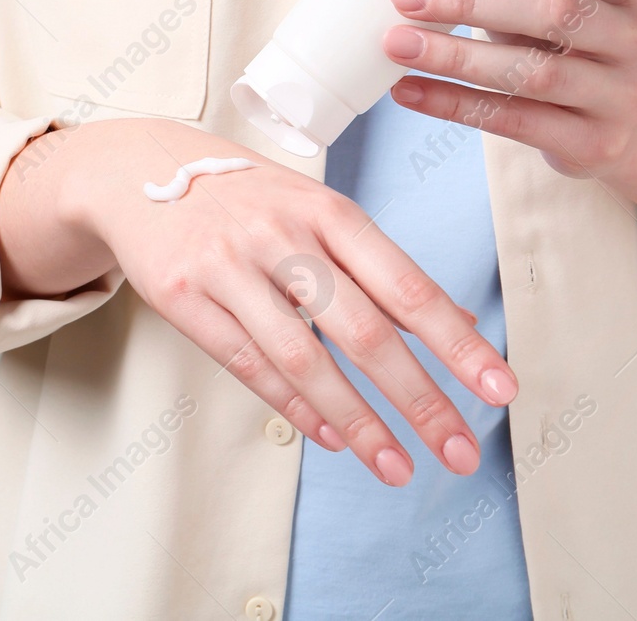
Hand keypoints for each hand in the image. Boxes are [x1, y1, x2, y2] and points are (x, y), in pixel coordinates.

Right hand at [0, 118, 518, 485]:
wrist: (137, 171)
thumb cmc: (246, 200)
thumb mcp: (317, 212)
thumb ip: (380, 268)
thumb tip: (460, 323)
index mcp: (328, 210)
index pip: (405, 284)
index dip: (456, 341)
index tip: (499, 388)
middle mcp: (282, 236)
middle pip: (362, 329)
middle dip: (418, 398)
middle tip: (460, 451)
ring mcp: (228, 266)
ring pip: (303, 358)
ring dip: (359, 421)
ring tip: (397, 466)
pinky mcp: (182, 296)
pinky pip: (246, 364)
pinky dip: (295, 406)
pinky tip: (334, 437)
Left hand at [384, 0, 636, 178]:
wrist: (632, 126)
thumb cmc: (573, 46)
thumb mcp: (560, 0)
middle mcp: (635, 36)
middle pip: (548, 10)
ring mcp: (621, 95)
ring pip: (529, 73)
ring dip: (454, 56)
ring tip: (396, 43)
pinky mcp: (594, 145)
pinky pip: (513, 122)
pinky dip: (453, 104)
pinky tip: (409, 90)